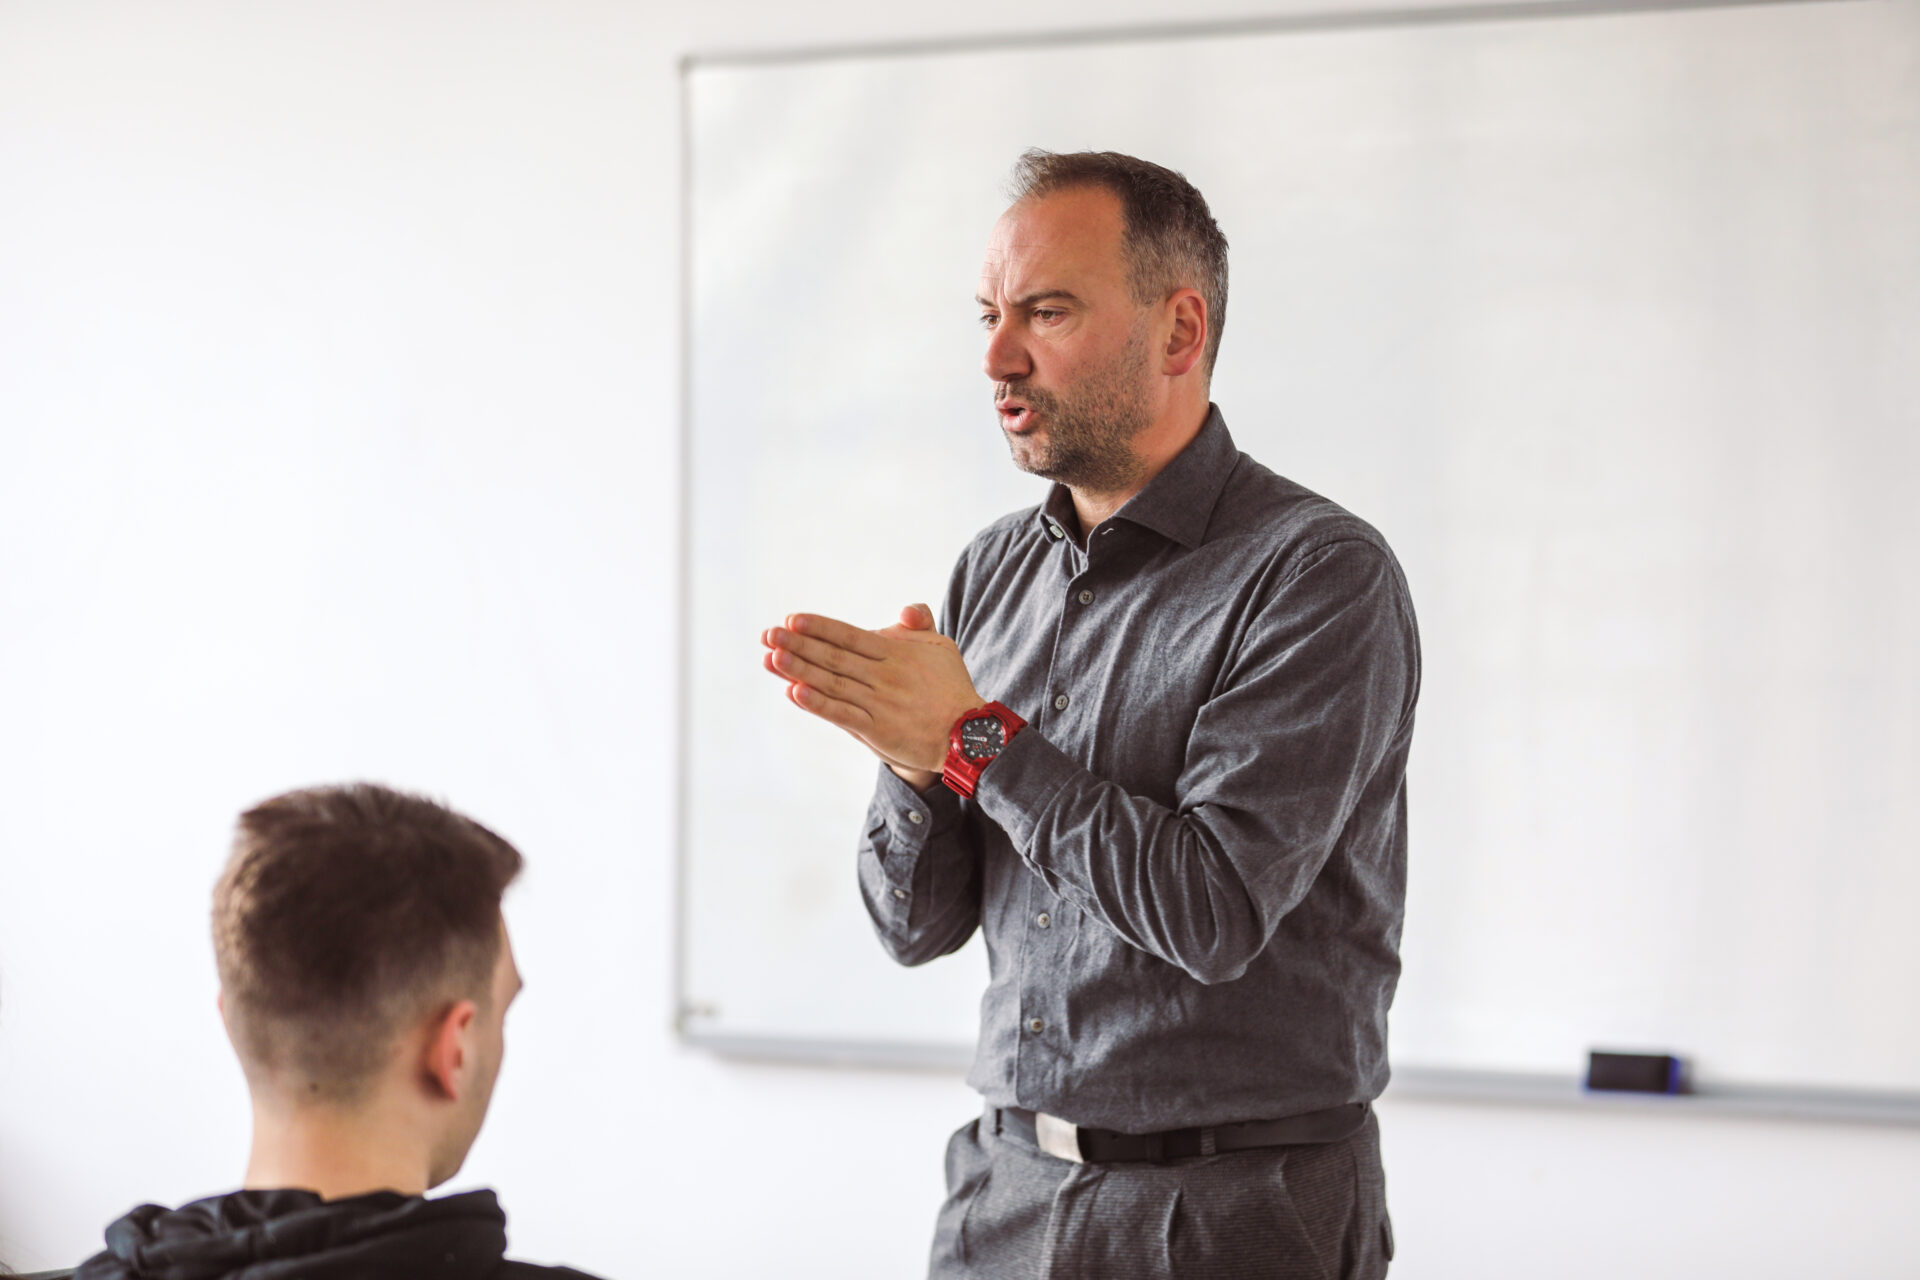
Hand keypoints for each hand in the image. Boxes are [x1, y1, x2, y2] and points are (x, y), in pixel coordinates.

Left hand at [761, 604, 981, 782]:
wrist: (967, 734)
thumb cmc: (950, 686)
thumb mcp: (941, 646)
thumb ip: (920, 623)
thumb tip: (903, 611)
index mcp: (896, 653)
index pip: (850, 636)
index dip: (820, 627)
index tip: (792, 619)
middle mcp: (885, 676)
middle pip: (835, 657)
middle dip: (799, 644)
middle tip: (768, 634)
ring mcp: (881, 704)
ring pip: (834, 684)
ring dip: (800, 670)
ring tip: (773, 657)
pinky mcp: (879, 731)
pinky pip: (843, 715)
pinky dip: (818, 704)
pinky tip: (795, 693)